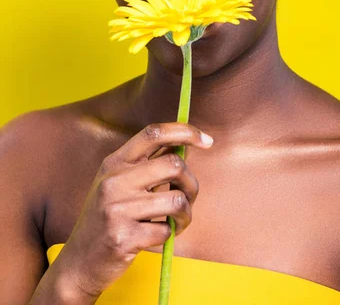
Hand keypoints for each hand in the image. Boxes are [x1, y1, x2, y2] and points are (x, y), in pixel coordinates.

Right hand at [54, 122, 213, 297]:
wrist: (79, 262)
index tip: (207, 141)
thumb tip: (186, 144)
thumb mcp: (118, 183)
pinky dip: (170, 234)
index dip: (185, 131)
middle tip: (188, 197)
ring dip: (186, 213)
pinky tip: (157, 236)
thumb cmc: (108, 218)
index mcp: (114, 162)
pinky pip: (166, 230)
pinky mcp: (123, 237)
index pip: (153, 133)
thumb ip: (147, 164)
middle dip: (191, 183)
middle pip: (173, 164)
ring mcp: (116, 209)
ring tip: (178, 220)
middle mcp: (113, 181)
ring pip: (176, 200)